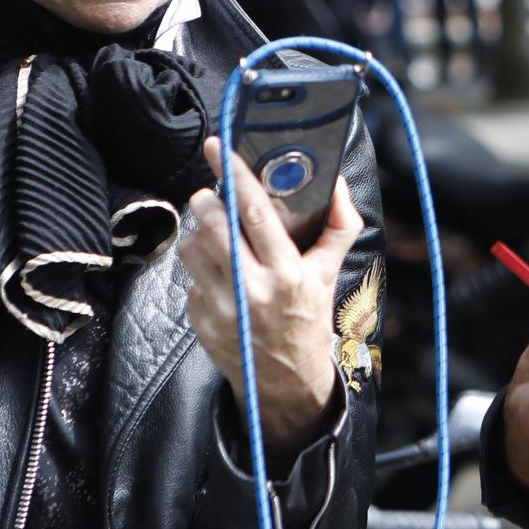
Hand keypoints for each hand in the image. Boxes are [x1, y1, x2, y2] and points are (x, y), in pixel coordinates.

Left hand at [179, 138, 360, 448]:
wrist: (284, 381)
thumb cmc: (308, 319)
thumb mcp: (328, 274)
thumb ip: (338, 227)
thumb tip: (338, 183)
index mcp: (287, 272)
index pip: (254, 211)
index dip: (234, 174)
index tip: (218, 147)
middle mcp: (252, 288)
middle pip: (213, 224)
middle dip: (207, 200)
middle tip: (211, 194)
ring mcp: (222, 306)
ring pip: (193, 248)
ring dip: (201, 235)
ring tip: (219, 240)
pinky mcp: (200, 319)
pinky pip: (189, 279)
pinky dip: (202, 272)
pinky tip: (221, 280)